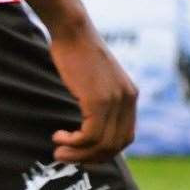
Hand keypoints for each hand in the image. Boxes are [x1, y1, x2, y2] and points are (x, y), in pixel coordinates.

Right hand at [48, 26, 137, 163]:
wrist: (73, 31)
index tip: (83, 153)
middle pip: (115, 146)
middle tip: (67, 157)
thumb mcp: (98, 81)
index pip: (125, 137)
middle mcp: (128, 99)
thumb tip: (91, 130)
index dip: (104, 151)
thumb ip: (102, 102)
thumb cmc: (78, 54)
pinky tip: (58, 135)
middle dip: (90, 158)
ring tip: (59, 150)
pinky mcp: (98, 100)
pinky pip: (89, 136)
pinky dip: (72, 142)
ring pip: (101, 144)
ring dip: (77, 154)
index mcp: (130, 96)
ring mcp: (114, 100)